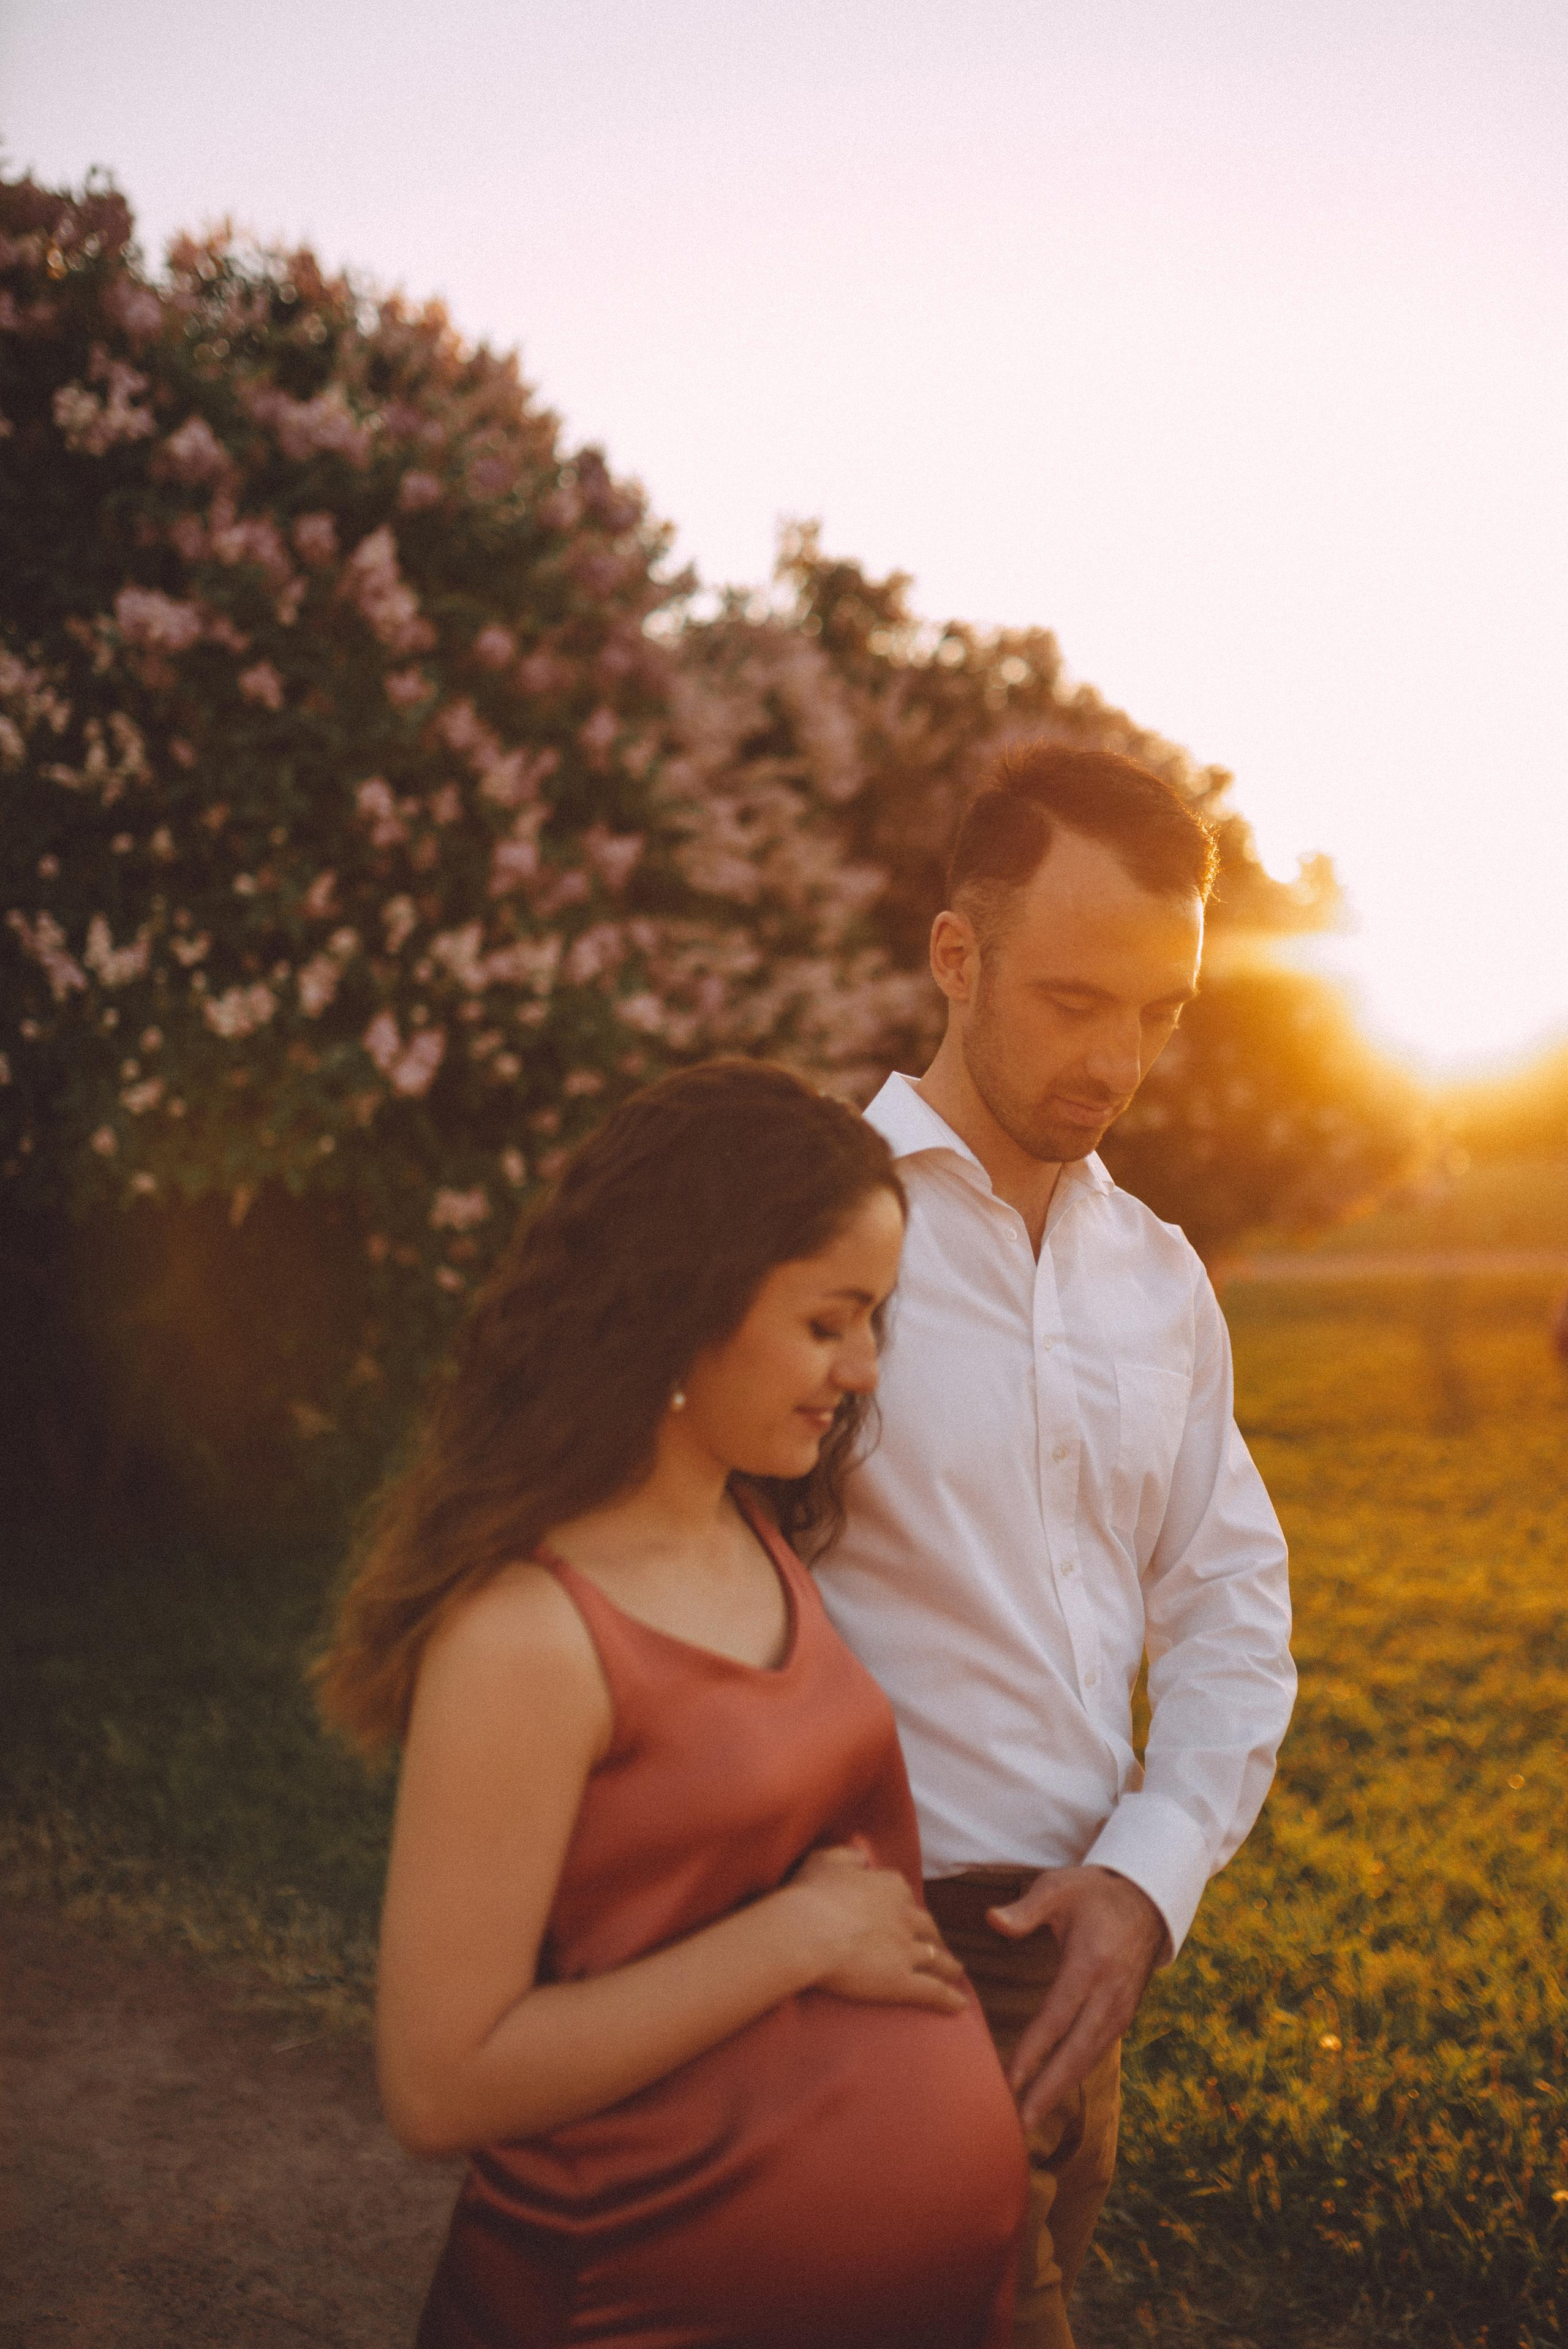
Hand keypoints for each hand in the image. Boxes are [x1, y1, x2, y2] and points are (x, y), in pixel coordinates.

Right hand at [789, 1842, 967, 2013]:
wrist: (806, 1931)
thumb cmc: (811, 1895)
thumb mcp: (827, 1861)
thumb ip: (848, 1856)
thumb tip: (862, 1858)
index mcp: (890, 1887)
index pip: (905, 1896)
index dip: (906, 1907)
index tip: (906, 1916)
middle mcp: (905, 1916)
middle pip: (927, 1927)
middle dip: (934, 1936)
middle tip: (935, 1945)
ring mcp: (907, 1950)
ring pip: (937, 1959)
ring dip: (949, 1966)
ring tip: (955, 1972)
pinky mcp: (902, 1981)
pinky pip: (933, 1991)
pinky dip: (949, 1999)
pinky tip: (958, 2005)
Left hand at [987, 1865, 1168, 2125]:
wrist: (1148, 1901)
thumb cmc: (1094, 1893)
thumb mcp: (1059, 1888)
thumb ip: (1026, 1909)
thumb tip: (992, 1920)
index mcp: (1091, 1963)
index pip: (1058, 2016)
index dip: (1034, 2052)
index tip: (1009, 2080)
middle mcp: (1110, 1993)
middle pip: (1077, 2051)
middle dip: (1048, 2090)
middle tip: (1020, 2123)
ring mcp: (1121, 2008)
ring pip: (1089, 2058)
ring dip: (1061, 2090)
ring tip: (1030, 2119)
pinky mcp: (1123, 2015)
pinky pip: (1097, 2051)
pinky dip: (1074, 2075)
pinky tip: (1051, 2093)